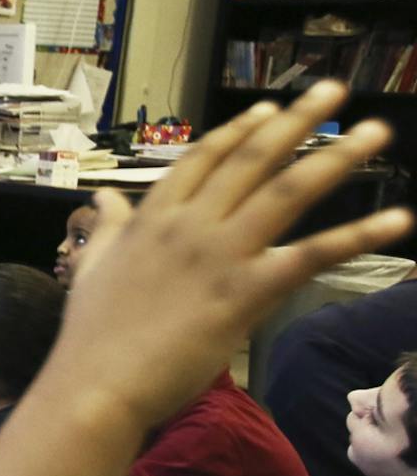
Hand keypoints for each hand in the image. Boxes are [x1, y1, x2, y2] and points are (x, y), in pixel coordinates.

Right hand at [48, 83, 408, 437]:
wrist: (95, 384)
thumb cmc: (90, 335)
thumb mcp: (91, 268)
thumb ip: (106, 228)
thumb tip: (103, 199)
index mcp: (152, 218)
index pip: (203, 159)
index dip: (240, 131)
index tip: (270, 108)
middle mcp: (190, 224)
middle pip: (252, 160)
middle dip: (297, 121)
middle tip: (333, 91)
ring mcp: (220, 254)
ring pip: (286, 192)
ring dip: (336, 158)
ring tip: (376, 132)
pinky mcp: (246, 292)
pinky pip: (311, 256)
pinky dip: (356, 236)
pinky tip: (397, 220)